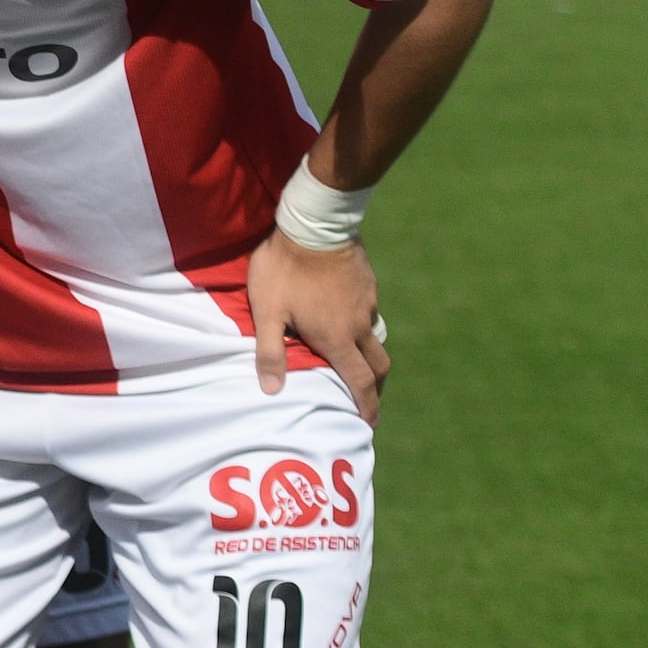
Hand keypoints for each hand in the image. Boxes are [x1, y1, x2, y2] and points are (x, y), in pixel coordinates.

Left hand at [246, 231, 386, 419]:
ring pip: (374, 336)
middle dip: (375, 386)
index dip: (366, 405)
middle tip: (368, 397)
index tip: (369, 423)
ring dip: (369, 354)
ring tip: (354, 360)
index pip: (360, 381)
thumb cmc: (284, 270)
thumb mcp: (268, 312)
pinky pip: (370, 312)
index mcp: (337, 338)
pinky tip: (348, 319)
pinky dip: (363, 326)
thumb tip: (271, 390)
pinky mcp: (369, 283)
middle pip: (378, 364)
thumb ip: (270, 352)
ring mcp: (368, 302)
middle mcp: (359, 325)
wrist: (314, 225)